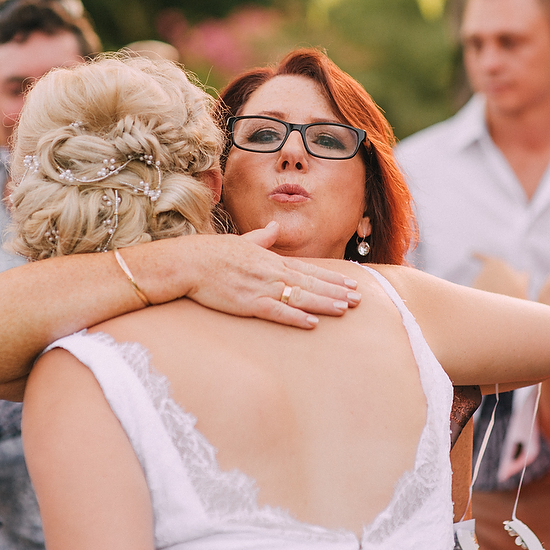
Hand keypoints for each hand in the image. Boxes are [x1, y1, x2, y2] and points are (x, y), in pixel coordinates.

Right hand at [184, 223, 360, 328]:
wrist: (189, 262)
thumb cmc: (212, 253)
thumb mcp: (242, 241)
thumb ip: (262, 238)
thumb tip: (272, 227)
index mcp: (271, 259)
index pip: (309, 269)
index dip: (331, 278)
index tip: (351, 283)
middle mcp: (271, 272)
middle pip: (311, 283)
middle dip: (336, 291)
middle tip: (360, 299)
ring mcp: (261, 287)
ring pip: (300, 296)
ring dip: (324, 303)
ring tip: (345, 309)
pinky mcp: (248, 302)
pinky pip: (277, 311)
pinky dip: (295, 317)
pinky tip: (312, 323)